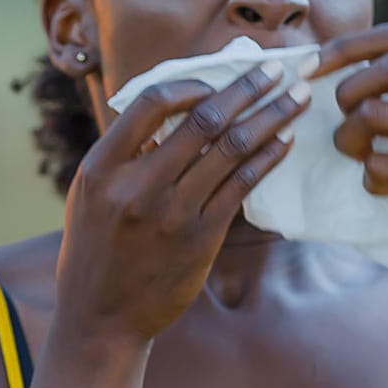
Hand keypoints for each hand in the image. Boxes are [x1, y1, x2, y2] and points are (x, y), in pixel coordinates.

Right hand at [55, 63, 311, 345]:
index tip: (216, 79)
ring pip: (232, 150)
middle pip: (203, 120)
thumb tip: (173, 107)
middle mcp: (137, 186)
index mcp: (102, 167)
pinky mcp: (200, 239)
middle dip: (249, 88)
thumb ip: (124, 153)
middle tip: (279, 69)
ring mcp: (171, 214)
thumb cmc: (96, 248)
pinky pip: (242, 186)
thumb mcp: (89, 194)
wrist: (100, 318)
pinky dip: (267, 157)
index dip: (189, 84)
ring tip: (298, 96)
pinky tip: (285, 140)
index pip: (150, 103)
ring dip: (271, 117)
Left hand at [301, 22, 387, 272]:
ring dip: (349, 138)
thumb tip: (333, 71)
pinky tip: (384, 188)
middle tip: (340, 121)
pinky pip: (383, 164)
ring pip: (376, 113)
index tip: (309, 68)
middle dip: (348, 90)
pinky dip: (371, 178)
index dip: (346, 46)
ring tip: (358, 158)